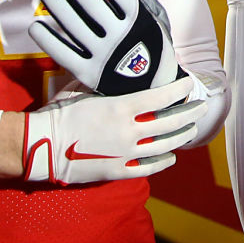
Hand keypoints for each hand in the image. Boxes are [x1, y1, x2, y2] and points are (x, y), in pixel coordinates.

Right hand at [23, 76, 204, 184]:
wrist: (41, 146)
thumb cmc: (59, 114)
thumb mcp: (83, 89)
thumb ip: (105, 83)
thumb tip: (117, 71)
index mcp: (121, 107)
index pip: (161, 97)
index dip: (179, 89)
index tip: (189, 83)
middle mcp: (129, 130)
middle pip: (169, 122)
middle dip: (189, 113)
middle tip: (201, 106)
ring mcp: (125, 153)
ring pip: (164, 145)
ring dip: (181, 136)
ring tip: (191, 129)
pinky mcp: (117, 171)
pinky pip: (148, 168)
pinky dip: (162, 162)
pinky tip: (171, 157)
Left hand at [29, 0, 185, 94]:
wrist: (154, 88)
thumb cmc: (150, 45)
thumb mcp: (156, 20)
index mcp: (138, 21)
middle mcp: (120, 38)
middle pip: (90, 2)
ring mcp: (103, 56)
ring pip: (72, 24)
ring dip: (56, 3)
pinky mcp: (88, 73)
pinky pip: (62, 53)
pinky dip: (47, 39)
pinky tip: (36, 25)